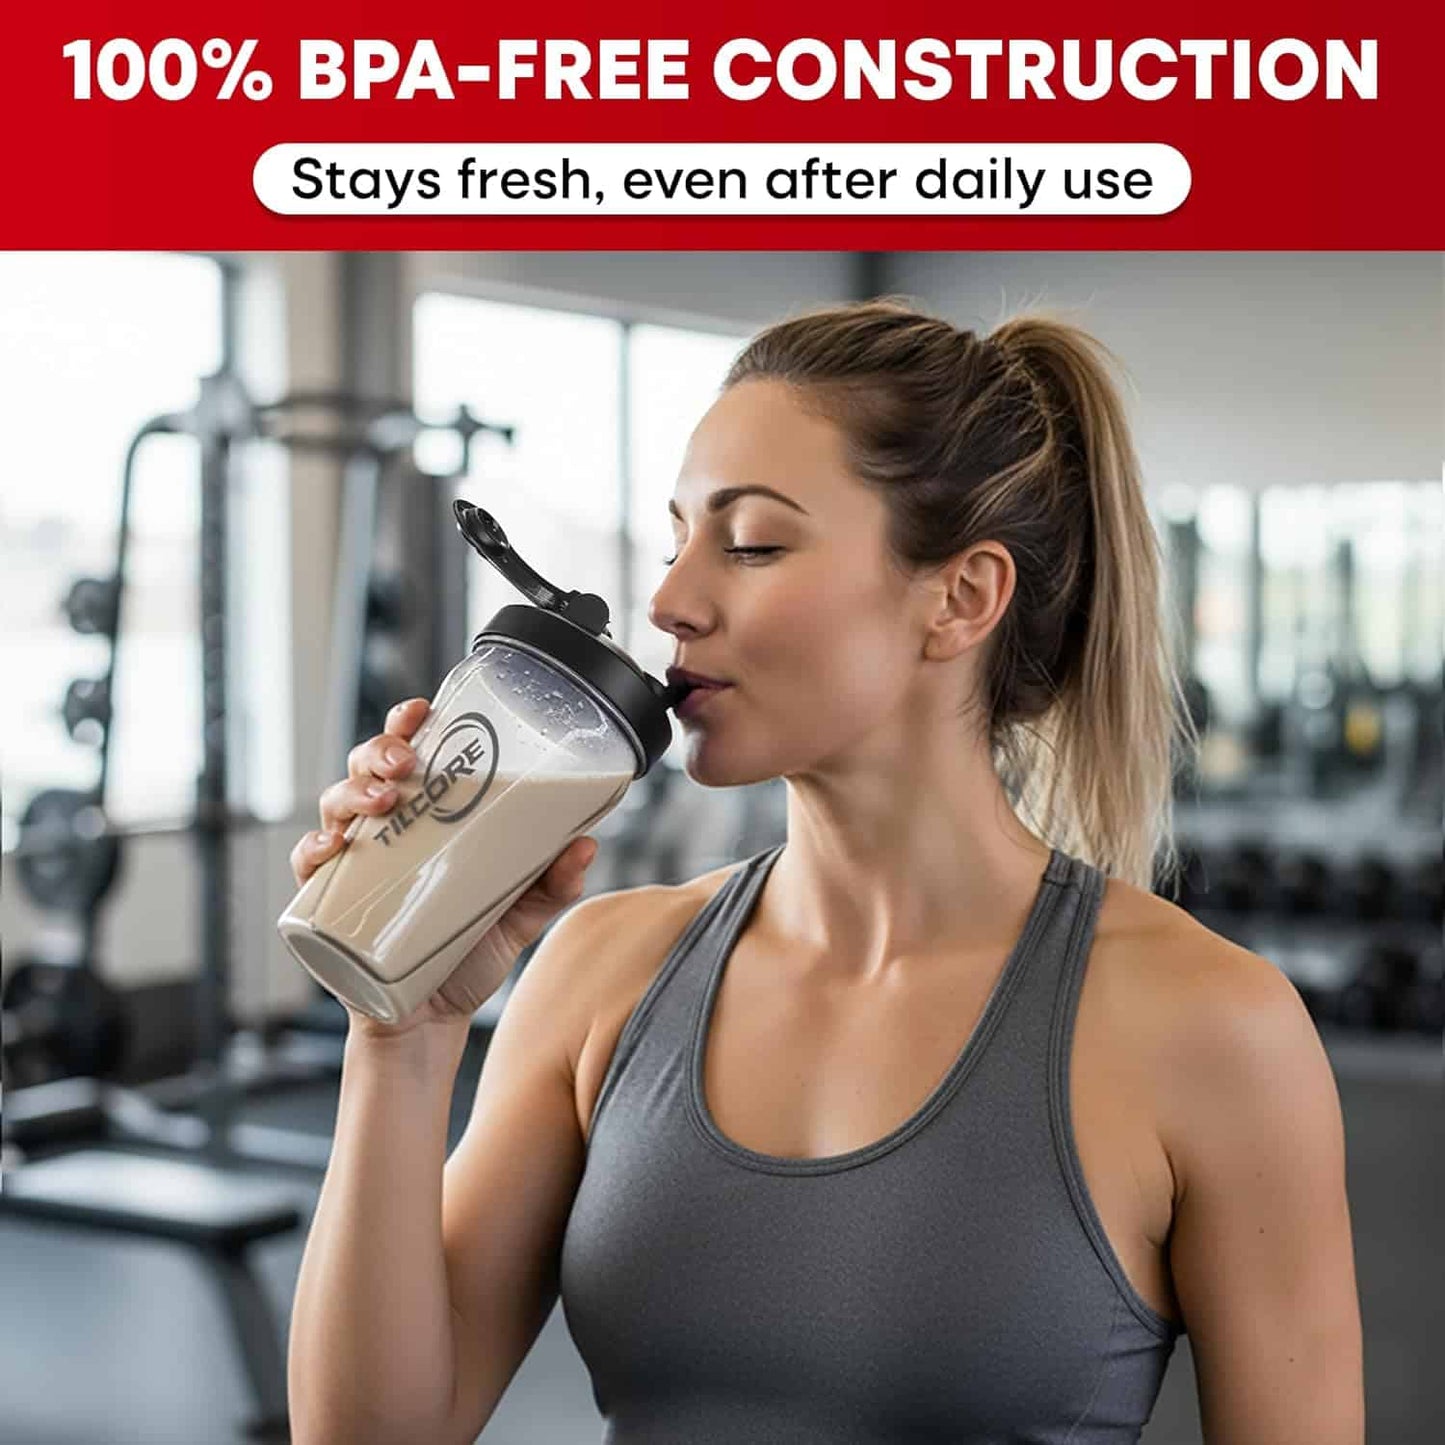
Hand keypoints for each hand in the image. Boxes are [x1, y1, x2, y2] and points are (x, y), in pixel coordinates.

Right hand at [289, 696, 600, 1038]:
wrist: (433, 1022)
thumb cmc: (468, 954)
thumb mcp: (519, 914)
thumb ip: (553, 883)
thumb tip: (586, 845)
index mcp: (426, 818)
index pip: (411, 754)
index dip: (408, 723)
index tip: (422, 709)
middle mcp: (386, 831)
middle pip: (366, 767)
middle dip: (379, 750)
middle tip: (405, 761)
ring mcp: (355, 864)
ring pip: (336, 804)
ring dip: (353, 791)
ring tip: (383, 800)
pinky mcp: (329, 903)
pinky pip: (307, 864)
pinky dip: (313, 848)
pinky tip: (332, 846)